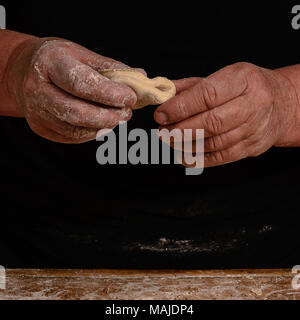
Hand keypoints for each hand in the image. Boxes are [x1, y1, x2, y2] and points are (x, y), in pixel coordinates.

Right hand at [5, 37, 143, 142]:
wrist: (23, 73)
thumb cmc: (57, 61)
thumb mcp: (80, 54)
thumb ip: (110, 67)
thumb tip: (139, 76)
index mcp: (49, 63)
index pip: (80, 82)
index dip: (108, 93)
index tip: (130, 97)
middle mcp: (37, 89)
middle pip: (75, 111)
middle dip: (107, 116)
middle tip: (127, 114)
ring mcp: (37, 111)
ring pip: (74, 128)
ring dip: (102, 126)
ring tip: (118, 117)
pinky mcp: (41, 127)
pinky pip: (71, 136)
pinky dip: (92, 132)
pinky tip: (102, 123)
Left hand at [154, 62, 298, 166]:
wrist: (280, 103)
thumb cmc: (245, 87)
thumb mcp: (223, 76)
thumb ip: (191, 86)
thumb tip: (164, 94)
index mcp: (243, 79)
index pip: (208, 95)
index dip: (181, 107)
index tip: (161, 114)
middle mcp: (253, 103)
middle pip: (212, 122)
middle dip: (181, 129)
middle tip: (163, 131)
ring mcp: (255, 127)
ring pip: (216, 142)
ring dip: (187, 144)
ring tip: (170, 140)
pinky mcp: (253, 146)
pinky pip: (223, 157)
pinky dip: (200, 159)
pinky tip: (184, 156)